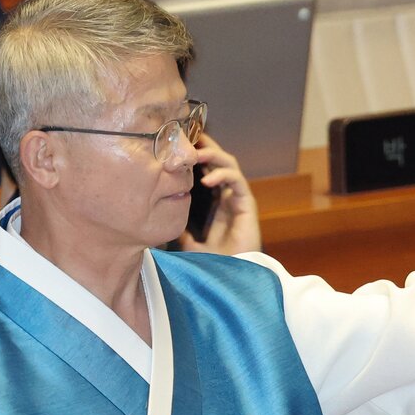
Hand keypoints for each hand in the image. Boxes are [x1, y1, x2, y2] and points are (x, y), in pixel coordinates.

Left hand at [178, 133, 261, 254]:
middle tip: (188, 137)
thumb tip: (167, 227)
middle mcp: (228, 196)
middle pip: (219, 162)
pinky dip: (223, 175)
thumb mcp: (192, 246)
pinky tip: (206, 180)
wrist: (231, 277)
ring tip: (196, 154)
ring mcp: (238, 198)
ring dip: (213, 155)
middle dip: (205, 147)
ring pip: (229, 165)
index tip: (181, 145)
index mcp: (217, 202)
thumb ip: (183, 235)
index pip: (208, 171)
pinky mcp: (247, 204)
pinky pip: (237, 181)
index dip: (197, 157)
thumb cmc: (216, 264)